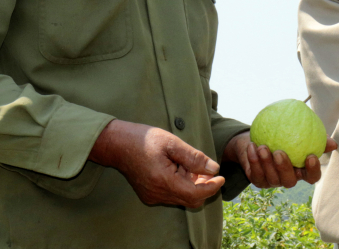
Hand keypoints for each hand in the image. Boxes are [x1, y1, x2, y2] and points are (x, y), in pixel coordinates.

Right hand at [89, 119, 224, 208]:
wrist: (117, 143)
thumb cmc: (144, 139)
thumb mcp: (172, 143)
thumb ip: (194, 157)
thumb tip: (213, 168)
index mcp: (163, 181)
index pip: (195, 194)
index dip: (212, 187)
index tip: (222, 177)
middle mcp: (158, 193)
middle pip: (190, 200)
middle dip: (204, 187)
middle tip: (210, 171)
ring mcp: (152, 196)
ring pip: (182, 198)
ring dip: (193, 186)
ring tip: (194, 166)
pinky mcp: (149, 194)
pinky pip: (172, 195)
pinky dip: (183, 186)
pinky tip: (182, 170)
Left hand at [225, 131, 337, 188]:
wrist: (261, 137)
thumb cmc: (287, 135)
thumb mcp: (302, 133)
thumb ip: (318, 138)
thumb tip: (333, 144)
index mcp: (302, 171)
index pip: (312, 177)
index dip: (313, 170)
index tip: (310, 156)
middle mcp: (288, 178)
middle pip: (289, 181)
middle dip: (284, 168)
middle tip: (279, 152)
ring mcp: (273, 181)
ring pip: (271, 178)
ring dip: (265, 163)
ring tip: (262, 147)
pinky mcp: (259, 180)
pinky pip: (256, 173)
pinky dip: (253, 160)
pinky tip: (252, 146)